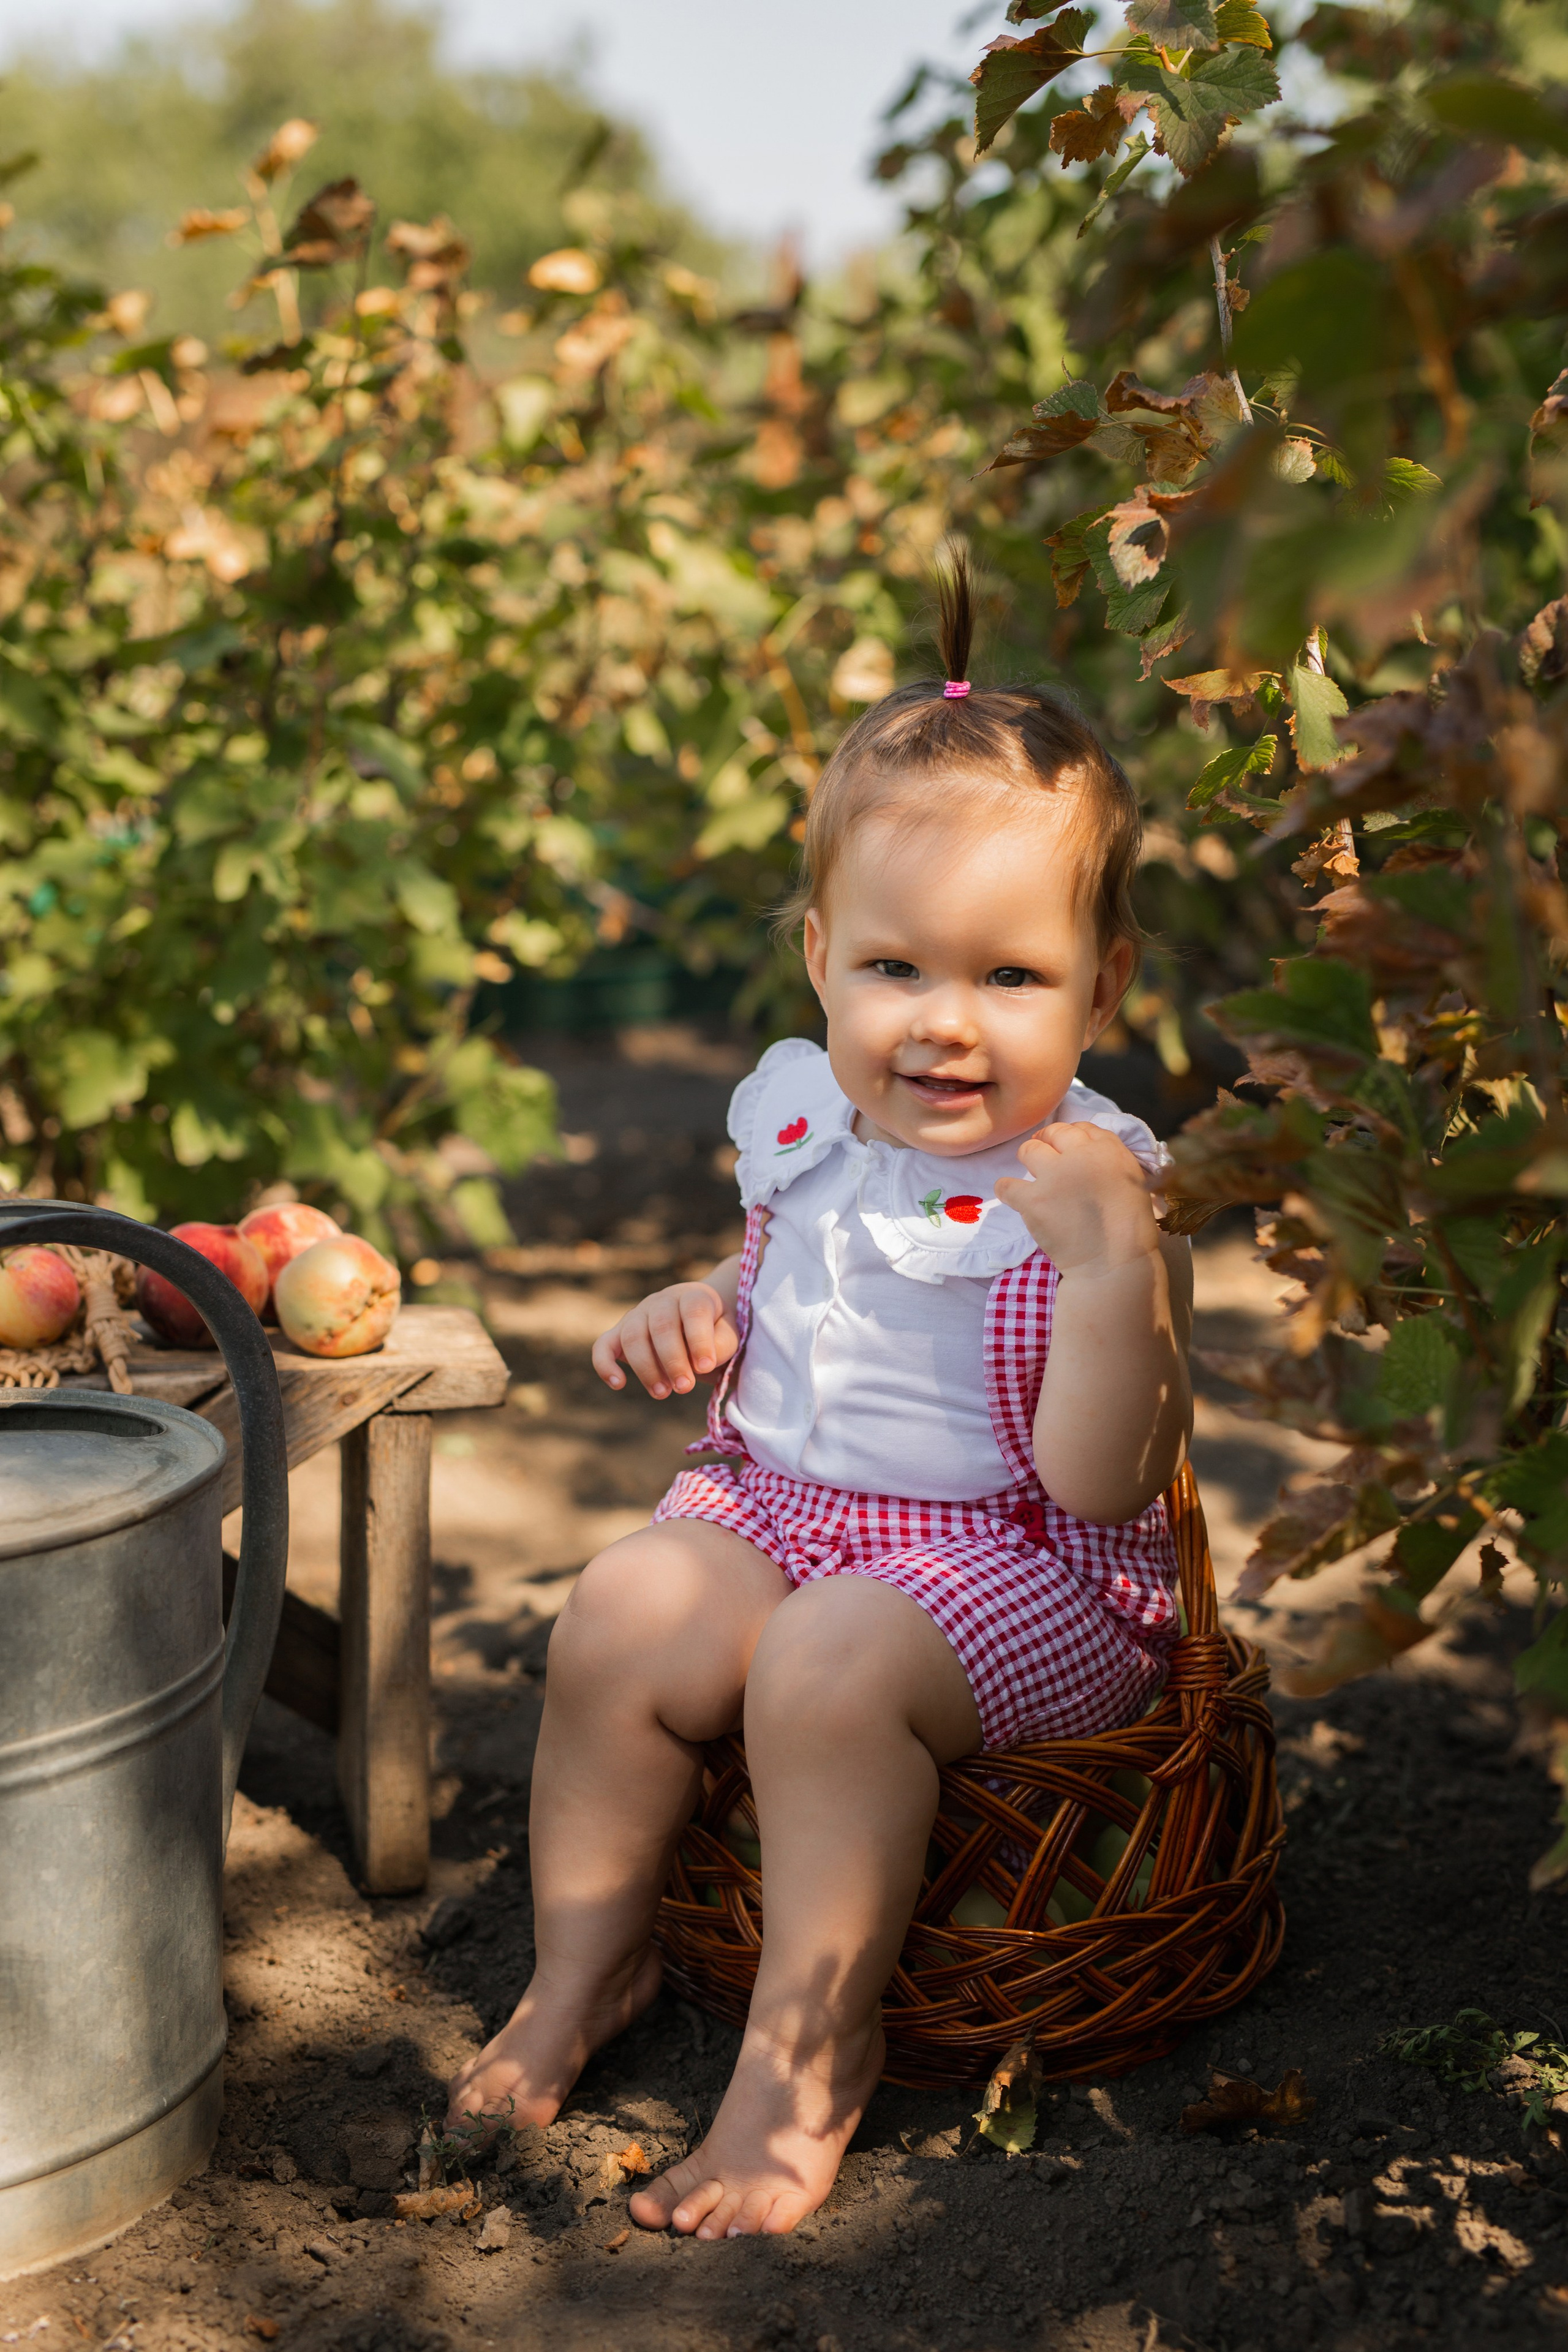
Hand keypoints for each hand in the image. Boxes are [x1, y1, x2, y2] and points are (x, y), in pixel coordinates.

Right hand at [591, 1281, 739, 1399]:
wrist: (701, 1322)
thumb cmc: (716, 1332)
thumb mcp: (730, 1335)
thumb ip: (722, 1344)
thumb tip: (699, 1363)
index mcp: (693, 1296)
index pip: (694, 1310)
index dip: (699, 1339)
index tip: (705, 1366)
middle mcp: (663, 1301)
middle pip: (661, 1324)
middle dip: (672, 1360)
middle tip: (685, 1388)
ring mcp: (638, 1315)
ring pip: (633, 1336)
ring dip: (646, 1368)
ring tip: (663, 1393)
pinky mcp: (620, 1333)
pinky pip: (603, 1345)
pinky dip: (605, 1364)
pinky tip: (618, 1384)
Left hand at [994, 1122, 1162, 1275]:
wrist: (1114, 1265)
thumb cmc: (1130, 1229)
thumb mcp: (1131, 1182)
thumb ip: (1109, 1161)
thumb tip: (1086, 1151)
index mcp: (1109, 1150)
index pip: (1082, 1128)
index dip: (1071, 1136)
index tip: (1066, 1148)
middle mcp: (1081, 1156)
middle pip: (1054, 1133)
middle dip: (1048, 1142)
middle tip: (1045, 1158)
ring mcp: (1054, 1177)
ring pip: (1029, 1150)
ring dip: (1029, 1160)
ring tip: (1034, 1177)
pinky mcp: (1034, 1200)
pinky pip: (1007, 1185)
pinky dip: (1007, 1190)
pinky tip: (1014, 1196)